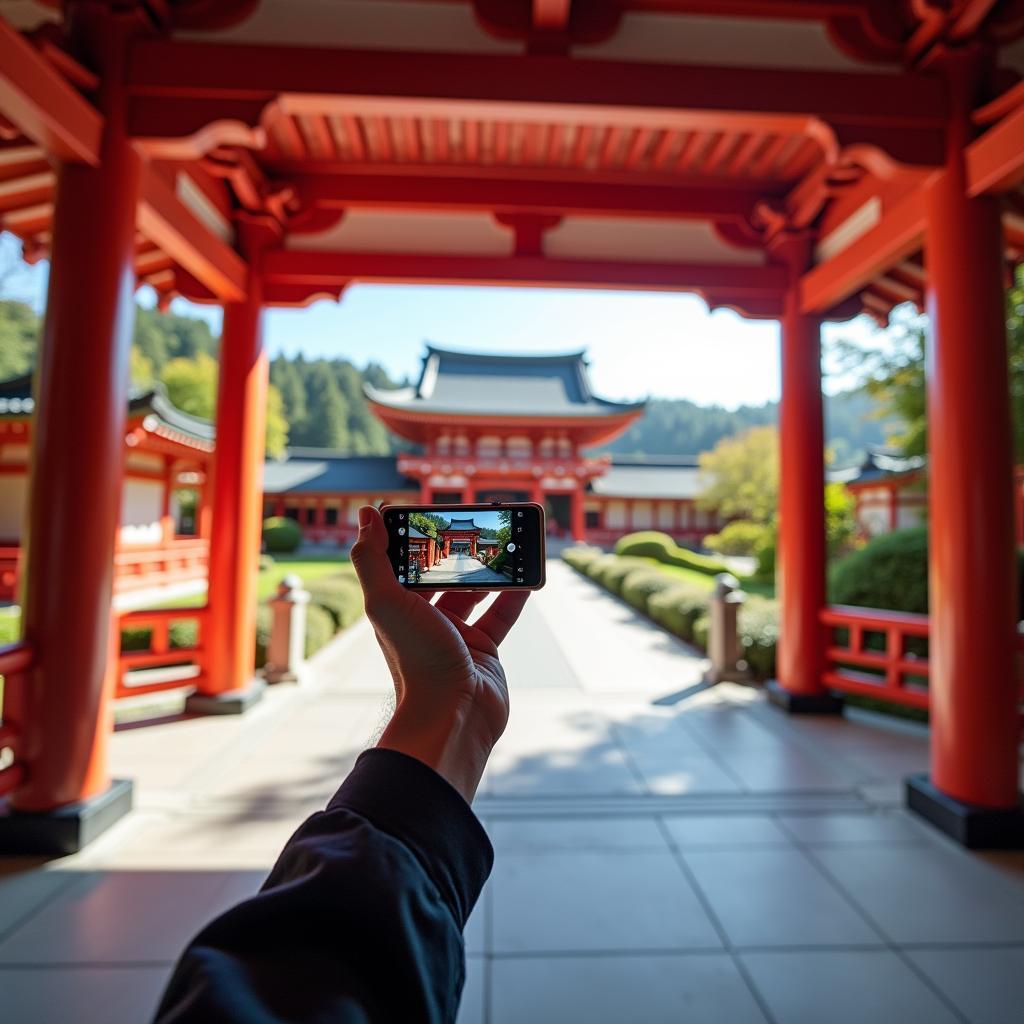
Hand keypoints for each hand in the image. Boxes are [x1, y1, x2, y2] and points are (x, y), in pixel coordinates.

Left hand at [350, 505, 528, 801]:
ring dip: (490, 567)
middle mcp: (423, 619)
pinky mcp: (484, 649)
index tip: (436, 511)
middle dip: (459, 548)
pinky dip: (515, 593)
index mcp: (395, 607)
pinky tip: (527, 574)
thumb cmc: (416, 660)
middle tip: (480, 520)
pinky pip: (502, 614)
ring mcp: (455, 635)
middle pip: (442, 573)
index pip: (405, 561)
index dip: (419, 536)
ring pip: (475, 591)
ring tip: (506, 541)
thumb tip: (367, 514)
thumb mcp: (386, 603)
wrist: (453, 716)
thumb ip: (372, 558)